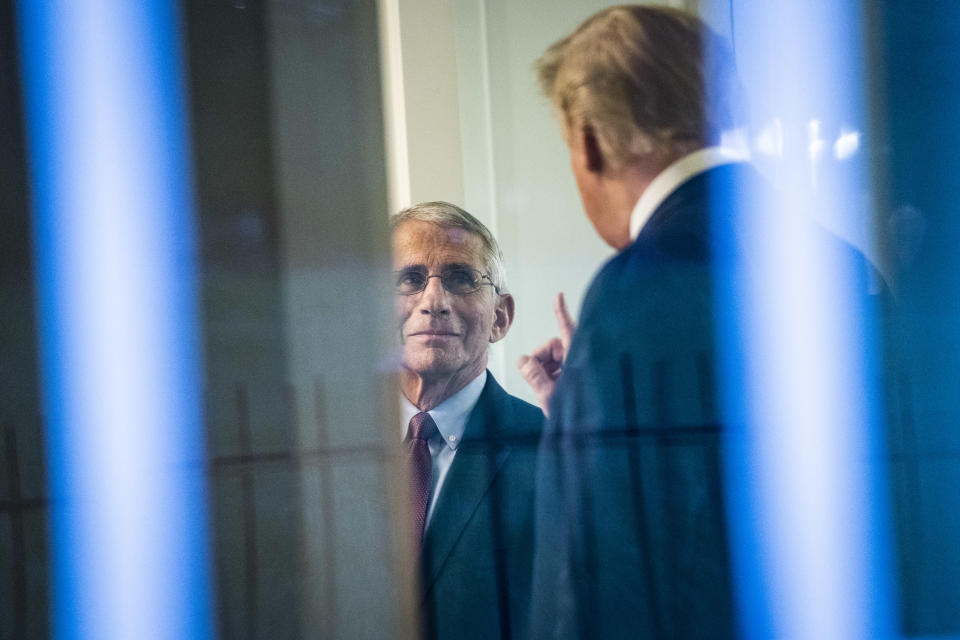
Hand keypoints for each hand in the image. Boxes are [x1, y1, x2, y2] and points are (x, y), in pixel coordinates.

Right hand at [518, 293, 575, 415]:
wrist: (594, 437)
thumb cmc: (581, 418)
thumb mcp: (551, 396)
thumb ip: (535, 376)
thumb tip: (523, 359)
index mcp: (579, 359)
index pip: (568, 330)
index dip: (561, 313)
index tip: (558, 296)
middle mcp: (581, 360)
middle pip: (555, 346)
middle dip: (541, 358)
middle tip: (535, 377)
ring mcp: (581, 370)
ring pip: (556, 359)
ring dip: (546, 371)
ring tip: (547, 391)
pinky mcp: (580, 380)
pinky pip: (561, 371)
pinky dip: (553, 378)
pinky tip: (552, 392)